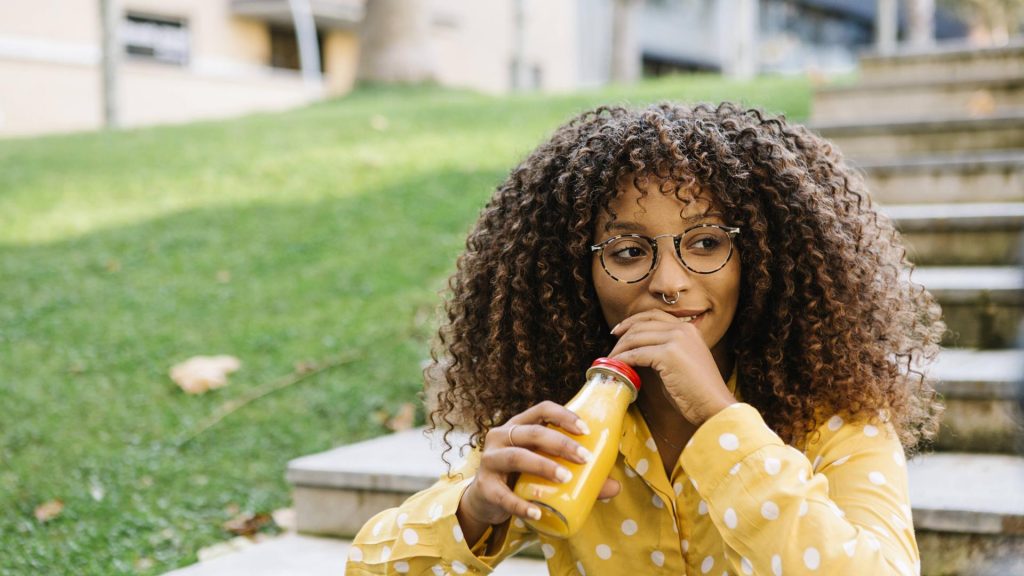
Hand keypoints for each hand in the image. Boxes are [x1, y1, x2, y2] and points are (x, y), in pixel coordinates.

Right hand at [458, 401, 620, 533]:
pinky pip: (503, 495)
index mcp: (519, 425)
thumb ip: (578, 475)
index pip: (541, 410)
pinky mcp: (484, 487)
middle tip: (585, 459)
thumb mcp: (546, 470)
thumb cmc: (521, 476)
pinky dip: (521, 505)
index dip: (563, 415)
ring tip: (566, 478)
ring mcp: (490, 460)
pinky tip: (537, 513)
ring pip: (516, 456)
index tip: (586, 430)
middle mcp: (501, 436)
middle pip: (532, 432)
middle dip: (561, 443)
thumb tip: (614, 487)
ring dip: (543, 465)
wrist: (485, 500)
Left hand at [609, 309, 735, 424]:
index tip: (619, 331)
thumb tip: (638, 352)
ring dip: (620, 349)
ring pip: (636, 338)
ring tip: (611, 360)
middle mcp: (682, 329)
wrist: (715, 405)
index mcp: (688, 329)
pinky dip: (623, 360)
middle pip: (642, 324)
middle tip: (611, 347)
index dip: (632, 321)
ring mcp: (676, 340)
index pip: (653, 315)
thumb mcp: (682, 362)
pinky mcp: (668, 354)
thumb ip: (664, 351)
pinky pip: (636, 354)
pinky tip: (617, 367)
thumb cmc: (697, 392)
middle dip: (622, 335)